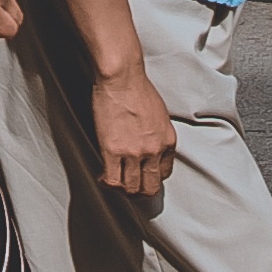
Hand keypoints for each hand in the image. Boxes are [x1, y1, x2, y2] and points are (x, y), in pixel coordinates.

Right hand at [87, 62, 179, 197]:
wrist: (122, 79)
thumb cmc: (138, 89)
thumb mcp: (160, 115)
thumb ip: (157, 135)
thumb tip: (149, 146)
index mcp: (168, 141)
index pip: (164, 173)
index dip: (152, 178)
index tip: (143, 176)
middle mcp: (154, 151)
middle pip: (149, 187)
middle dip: (140, 192)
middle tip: (130, 189)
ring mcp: (134, 153)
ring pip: (130, 188)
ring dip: (122, 189)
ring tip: (114, 182)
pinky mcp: (113, 151)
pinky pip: (112, 180)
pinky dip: (107, 183)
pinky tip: (103, 177)